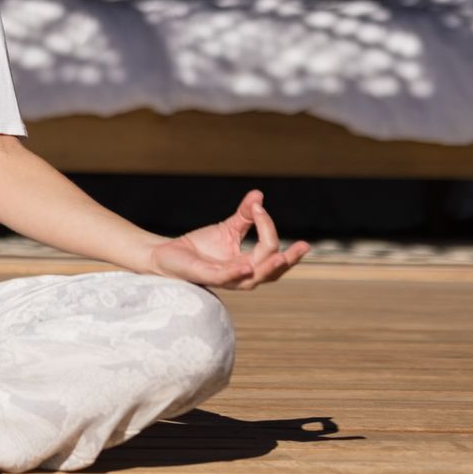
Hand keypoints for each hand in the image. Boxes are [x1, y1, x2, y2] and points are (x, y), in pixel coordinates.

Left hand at [145, 189, 309, 290]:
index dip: (268, 228)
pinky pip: (227, 278)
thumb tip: (259, 195)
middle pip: (272, 271)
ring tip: (282, 256)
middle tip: (303, 246)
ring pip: (255, 278)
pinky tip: (247, 266)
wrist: (169, 253)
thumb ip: (245, 216)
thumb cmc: (200, 246)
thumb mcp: (227, 228)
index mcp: (249, 264)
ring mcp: (226, 278)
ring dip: (269, 267)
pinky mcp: (208, 277)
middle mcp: (242, 275)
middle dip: (289, 259)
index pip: (270, 251)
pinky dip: (238, 273)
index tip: (259, 207)